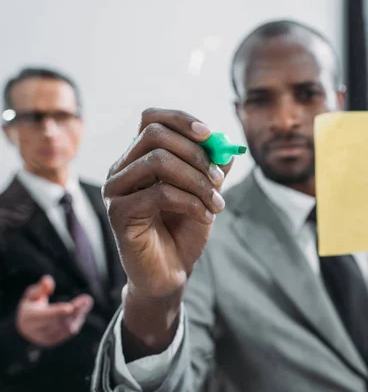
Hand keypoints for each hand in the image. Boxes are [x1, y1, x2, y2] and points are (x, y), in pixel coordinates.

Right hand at [16, 275, 93, 346]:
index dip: (58, 312)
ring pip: (67, 327)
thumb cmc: (30, 308)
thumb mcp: (30, 295)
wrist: (25, 329)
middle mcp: (39, 330)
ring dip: (80, 314)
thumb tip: (48, 280)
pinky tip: (83, 309)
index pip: (45, 316)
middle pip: (60, 321)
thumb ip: (40, 288)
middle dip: (75, 310)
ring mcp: (48, 337)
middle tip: (87, 299)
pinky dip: (78, 319)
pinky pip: (70, 331)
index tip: (70, 307)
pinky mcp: (56, 340)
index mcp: (31, 318)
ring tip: (87, 301)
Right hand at [103, 109, 231, 299]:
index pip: (151, 119)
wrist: (172, 272)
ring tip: (216, 203)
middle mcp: (122, 168)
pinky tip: (205, 216)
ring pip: (158, 161)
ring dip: (197, 180)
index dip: (181, 120)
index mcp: (140, 157)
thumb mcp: (205, 193)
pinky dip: (190, 202)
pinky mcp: (117, 213)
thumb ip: (212, 167)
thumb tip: (227, 145)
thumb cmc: (184, 230)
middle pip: (155, 134)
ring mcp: (116, 189)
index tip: (211, 135)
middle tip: (220, 179)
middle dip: (196, 153)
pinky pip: (158, 193)